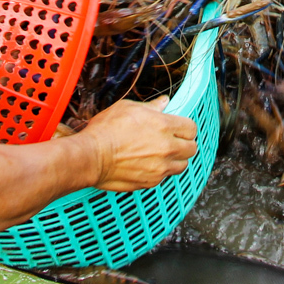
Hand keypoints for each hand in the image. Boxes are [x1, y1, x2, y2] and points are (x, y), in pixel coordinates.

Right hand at [81, 96, 196, 190]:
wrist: (91, 156)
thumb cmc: (106, 130)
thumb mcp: (128, 108)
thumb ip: (151, 107)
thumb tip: (164, 102)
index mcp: (164, 126)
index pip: (191, 128)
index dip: (185, 127)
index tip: (178, 128)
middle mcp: (167, 148)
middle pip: (191, 149)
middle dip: (184, 144)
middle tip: (173, 141)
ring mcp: (160, 167)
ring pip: (181, 165)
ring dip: (175, 160)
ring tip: (161, 154)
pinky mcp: (150, 182)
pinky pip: (165, 177)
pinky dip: (160, 171)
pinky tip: (148, 164)